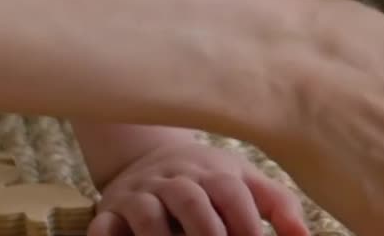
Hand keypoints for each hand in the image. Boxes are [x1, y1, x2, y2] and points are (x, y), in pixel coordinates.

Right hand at [87, 141, 307, 235]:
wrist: (150, 155)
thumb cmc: (210, 179)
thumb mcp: (246, 182)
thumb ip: (279, 206)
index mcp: (215, 172)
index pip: (232, 193)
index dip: (245, 224)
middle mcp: (177, 180)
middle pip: (192, 202)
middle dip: (207, 234)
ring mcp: (141, 193)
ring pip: (147, 213)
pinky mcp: (109, 210)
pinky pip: (104, 226)